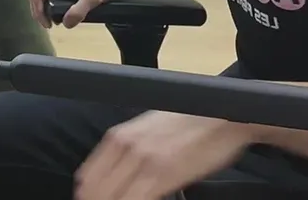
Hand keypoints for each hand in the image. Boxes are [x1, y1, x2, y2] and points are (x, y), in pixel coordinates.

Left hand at [75, 111, 251, 199]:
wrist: (222, 116)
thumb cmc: (188, 122)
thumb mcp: (146, 128)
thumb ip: (126, 148)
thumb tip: (112, 173)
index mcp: (118, 136)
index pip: (86, 177)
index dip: (87, 195)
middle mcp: (126, 147)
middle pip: (95, 191)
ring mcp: (144, 162)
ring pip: (112, 198)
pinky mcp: (164, 176)